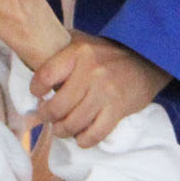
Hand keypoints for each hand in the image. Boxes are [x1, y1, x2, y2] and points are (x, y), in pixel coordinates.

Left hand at [31, 32, 171, 147]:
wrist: (148, 59)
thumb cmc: (108, 53)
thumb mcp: (83, 41)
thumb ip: (60, 46)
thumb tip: (31, 54)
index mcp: (79, 52)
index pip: (45, 76)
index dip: (36, 89)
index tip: (37, 94)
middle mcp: (91, 72)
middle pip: (57, 106)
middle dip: (47, 116)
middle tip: (47, 116)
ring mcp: (105, 92)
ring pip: (73, 123)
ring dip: (62, 131)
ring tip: (60, 129)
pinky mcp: (117, 109)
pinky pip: (94, 134)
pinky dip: (83, 140)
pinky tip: (80, 137)